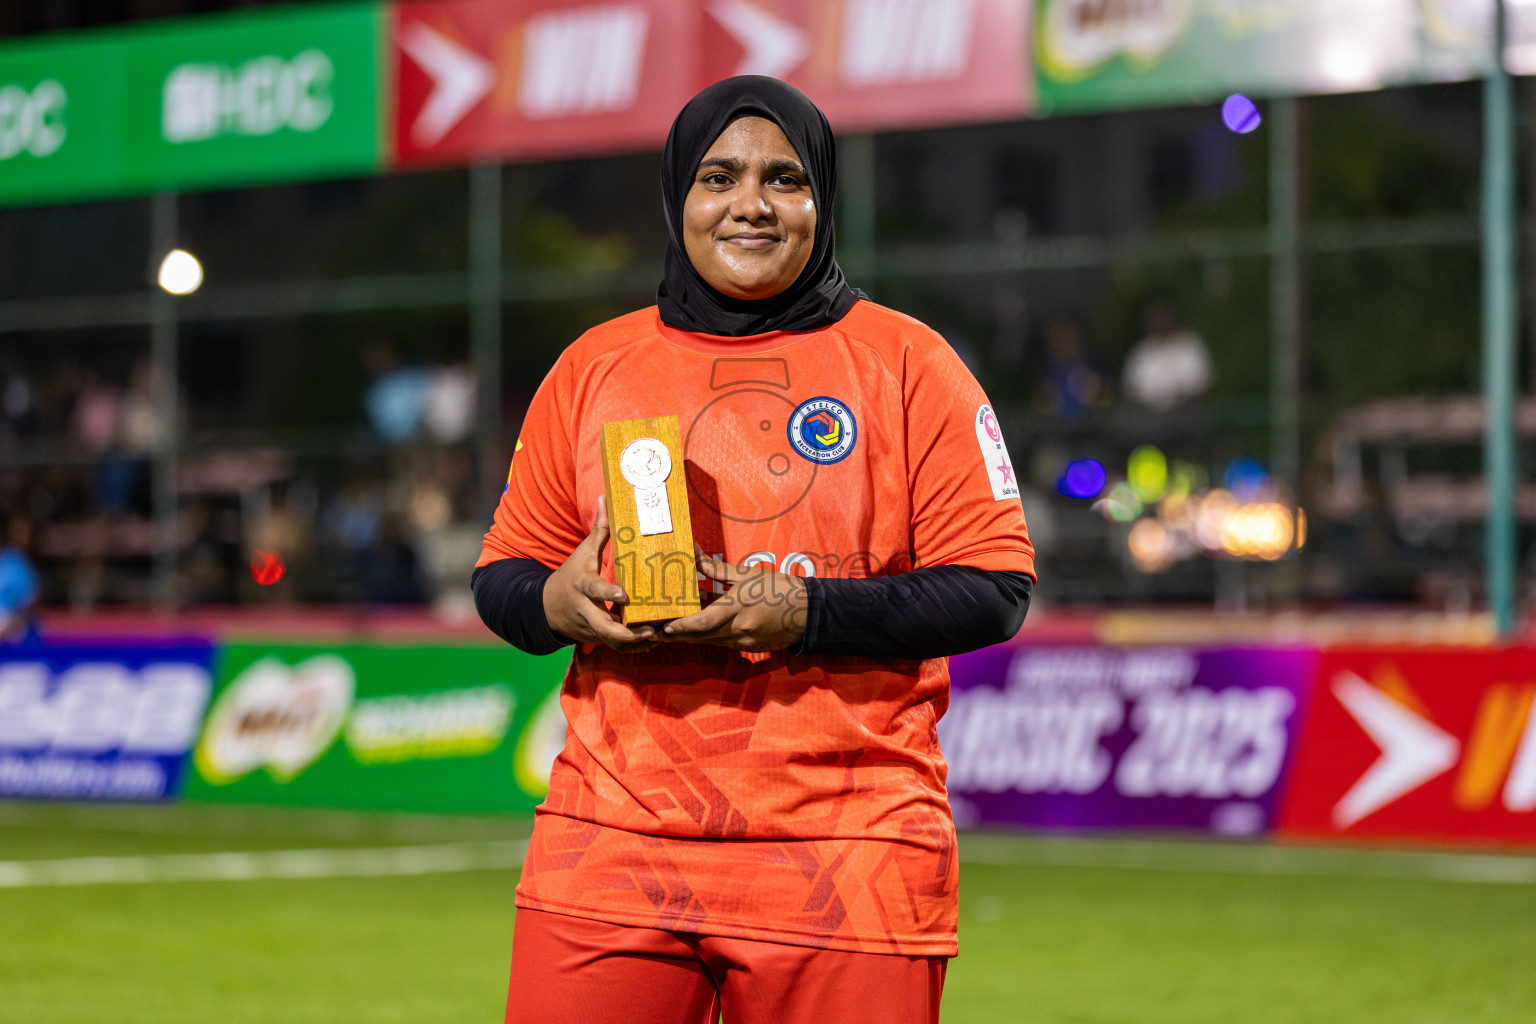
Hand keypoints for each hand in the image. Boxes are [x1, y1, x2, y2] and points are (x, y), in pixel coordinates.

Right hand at [542, 500, 658, 652]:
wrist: (548, 607)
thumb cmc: (571, 574)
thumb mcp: (583, 552)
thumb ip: (599, 529)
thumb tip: (606, 496)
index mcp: (581, 585)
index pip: (593, 590)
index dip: (607, 593)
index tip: (624, 595)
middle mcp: (585, 609)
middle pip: (603, 626)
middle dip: (625, 632)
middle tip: (649, 630)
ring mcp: (591, 627)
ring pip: (612, 641)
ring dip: (635, 643)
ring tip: (658, 637)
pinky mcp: (597, 638)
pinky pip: (615, 646)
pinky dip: (633, 647)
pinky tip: (653, 642)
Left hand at [661, 547, 807, 651]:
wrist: (808, 611)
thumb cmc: (778, 588)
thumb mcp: (748, 575)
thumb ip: (718, 568)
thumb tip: (696, 554)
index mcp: (739, 606)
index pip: (704, 621)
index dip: (682, 626)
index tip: (666, 626)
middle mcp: (740, 628)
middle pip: (702, 637)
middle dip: (678, 636)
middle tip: (657, 633)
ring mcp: (746, 641)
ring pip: (711, 642)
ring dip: (691, 638)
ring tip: (671, 632)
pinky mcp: (750, 648)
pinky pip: (724, 643)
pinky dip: (709, 637)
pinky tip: (698, 631)